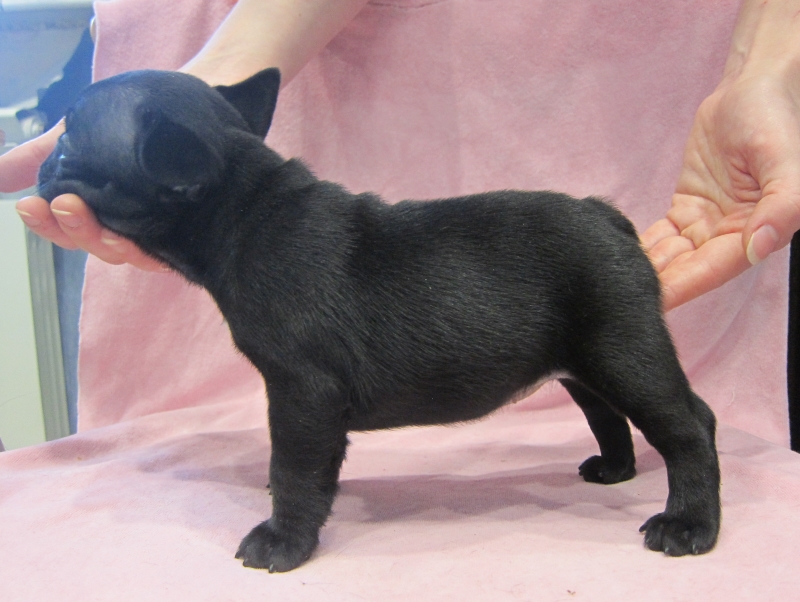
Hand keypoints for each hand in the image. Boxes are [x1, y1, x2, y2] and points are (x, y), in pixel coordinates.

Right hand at [2, 0, 368, 270]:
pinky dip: (151, 250)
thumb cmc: (137, 124)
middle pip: (97, 245)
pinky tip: (138, 238)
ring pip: (131, 252)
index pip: (68, 230)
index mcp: (103, 213)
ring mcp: (166, 232)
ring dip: (104, 238)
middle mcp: (133, 228)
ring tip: (86, 211)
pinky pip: (171, 252)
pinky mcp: (197, 232)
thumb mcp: (79, 136)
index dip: (47, 224)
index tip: (28, 206)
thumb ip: (38, 156)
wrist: (197, 101)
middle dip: (73, 229)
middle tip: (61, 203)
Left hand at [642, 71, 799, 310]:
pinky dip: (643, 247)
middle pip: (690, 268)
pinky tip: (618, 257)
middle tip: (620, 298)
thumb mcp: (783, 159)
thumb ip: (781, 205)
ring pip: (673, 256)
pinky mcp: (687, 209)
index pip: (716, 267)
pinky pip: (663, 236)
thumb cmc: (773, 118)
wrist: (751, 88)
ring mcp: (707, 222)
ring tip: (612, 281)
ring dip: (647, 269)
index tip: (654, 302)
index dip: (685, 285)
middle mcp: (733, 233)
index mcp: (759, 229)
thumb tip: (759, 247)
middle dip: (659, 284)